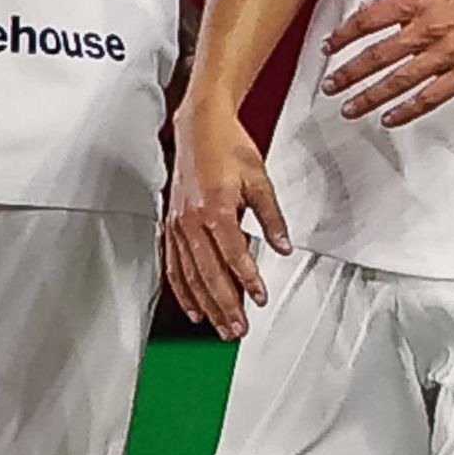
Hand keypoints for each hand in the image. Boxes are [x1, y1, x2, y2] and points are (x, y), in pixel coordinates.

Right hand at [161, 96, 289, 335]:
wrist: (199, 125)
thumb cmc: (227, 146)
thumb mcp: (259, 180)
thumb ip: (271, 217)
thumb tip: (282, 246)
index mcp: (215, 208)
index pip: (234, 255)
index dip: (247, 280)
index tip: (258, 298)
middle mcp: (192, 220)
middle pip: (208, 273)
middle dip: (224, 305)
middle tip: (237, 329)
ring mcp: (178, 223)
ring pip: (189, 274)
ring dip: (204, 304)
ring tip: (217, 326)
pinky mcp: (171, 223)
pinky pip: (173, 264)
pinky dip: (181, 288)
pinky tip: (191, 305)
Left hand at [318, 0, 453, 125]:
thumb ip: (406, 2)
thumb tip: (372, 10)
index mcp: (421, 2)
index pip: (370, 19)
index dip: (345, 34)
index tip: (329, 47)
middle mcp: (429, 28)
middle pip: (378, 54)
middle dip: (349, 73)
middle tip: (329, 86)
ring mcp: (446, 54)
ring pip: (398, 80)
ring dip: (370, 96)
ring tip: (349, 109)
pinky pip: (429, 97)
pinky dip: (407, 111)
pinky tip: (390, 119)